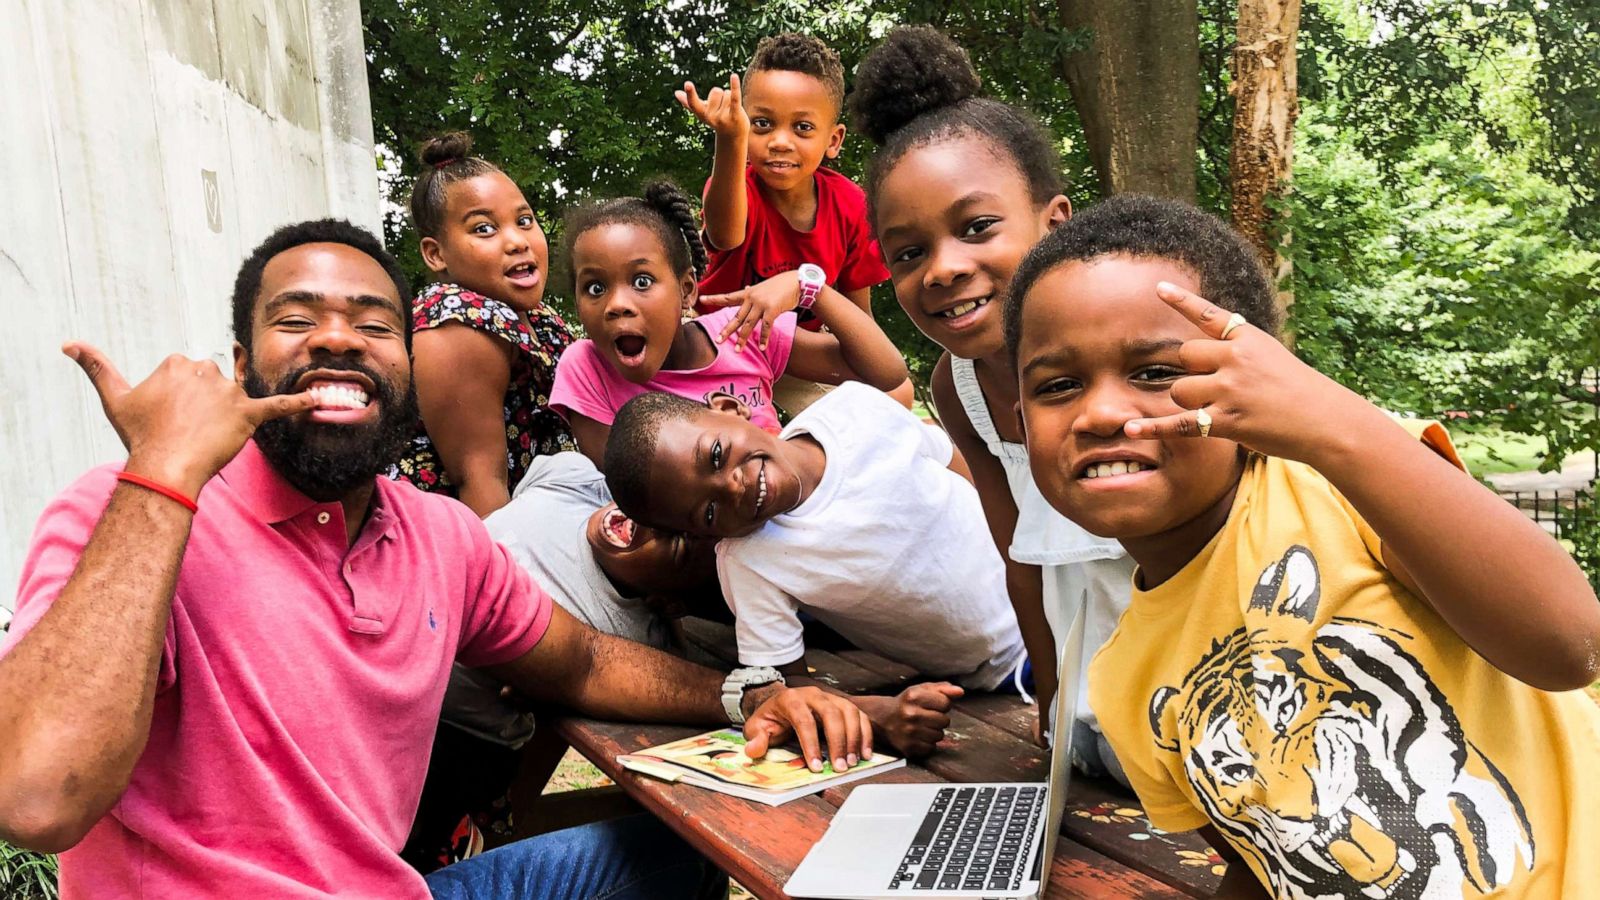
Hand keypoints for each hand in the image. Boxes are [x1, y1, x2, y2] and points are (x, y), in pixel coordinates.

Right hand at [64, 342, 317, 497]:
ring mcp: (228, 393)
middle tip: (187, 430)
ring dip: (225, 417)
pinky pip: (280, 406)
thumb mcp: (114, 397)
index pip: (189, 375)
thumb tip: (68, 344)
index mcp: (178, 362)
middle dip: (204, 407)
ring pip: (235, 399)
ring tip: (207, 437)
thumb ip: (96, 366)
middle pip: (214, 385)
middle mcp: (205, 369)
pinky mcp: (249, 414)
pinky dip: (301, 403)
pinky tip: (323, 399)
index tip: (170, 418)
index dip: (180, 401)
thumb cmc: (139, 436)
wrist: (162, 466)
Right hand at [675, 74, 748, 139]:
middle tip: (723, 107)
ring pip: (726, 93)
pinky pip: (734, 97)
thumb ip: (689, 103)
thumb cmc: (716, 120)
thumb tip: (676, 93)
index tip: (687, 84)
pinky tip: (734, 76)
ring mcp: (723, 117)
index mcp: (701, 114)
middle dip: (721, 95)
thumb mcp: (702, 112)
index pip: (694, 102)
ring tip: (730, 110)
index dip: (691, 93)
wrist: (733, 135)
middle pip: (716, 91)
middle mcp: (711, 117)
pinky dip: (734, 86)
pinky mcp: (736, 115)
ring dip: (730, 98)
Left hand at [699, 270, 800, 350]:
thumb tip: (744, 287)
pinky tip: (762, 347)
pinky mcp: (772, 310)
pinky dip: (764, 338)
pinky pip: (765, 327)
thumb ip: (752, 291)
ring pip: (748, 325)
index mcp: (748, 293)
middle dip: (727, 330)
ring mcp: (761, 304)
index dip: (714, 299)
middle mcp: (752, 298)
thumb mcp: (763, 287)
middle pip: (736, 317)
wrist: (797, 282)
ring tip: (737, 350)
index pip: (728, 297)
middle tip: (718, 341)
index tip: (701, 299)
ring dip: (743, 339)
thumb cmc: (781, 286)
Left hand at [743, 684, 873, 772]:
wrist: (780, 702)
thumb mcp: (757, 727)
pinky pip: (860, 715)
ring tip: (853, 762)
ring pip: (849, 712)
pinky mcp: (843, 704)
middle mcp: (813, 695)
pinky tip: (865, 753)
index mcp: (791, 699)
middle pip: (831, 713)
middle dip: (838, 742)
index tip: (816, 766)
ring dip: (854, 738)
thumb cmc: (771, 717)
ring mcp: (830, 698)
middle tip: (840, 767)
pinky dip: (865, 734)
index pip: (804, 720)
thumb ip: (756, 739)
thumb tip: (754, 750)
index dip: (811, 744)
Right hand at [862, 683, 963, 757]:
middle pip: (944, 721)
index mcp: (914, 696)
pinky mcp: (908, 747)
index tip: (932, 704)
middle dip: (939, 718)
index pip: (945, 703)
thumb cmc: (908, 703)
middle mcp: (910, 714)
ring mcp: (909, 732)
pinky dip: (927, 743)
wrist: (883, 720)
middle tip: (927, 716)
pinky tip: (918, 736)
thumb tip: (960, 692)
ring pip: (939, 736)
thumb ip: (943, 689)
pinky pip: (931, 748)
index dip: (942, 704)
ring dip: (934, 732)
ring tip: (922, 726)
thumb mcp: (922, 690)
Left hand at [1123, 282, 1374, 463]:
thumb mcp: (1271, 356)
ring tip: (1217, 408)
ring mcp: (1231, 389)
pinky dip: (1153, 427)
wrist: (1327, 421)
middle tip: (1215, 386)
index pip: (1208, 315)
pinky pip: (1179, 423)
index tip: (1158, 288)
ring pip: (1180, 389)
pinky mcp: (1227, 421)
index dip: (1181, 301)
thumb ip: (1237, 350)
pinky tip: (1130, 428)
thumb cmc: (1298, 391)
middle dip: (1190, 371)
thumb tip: (1199, 353)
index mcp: (1248, 338)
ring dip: (1188, 400)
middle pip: (1184, 356)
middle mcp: (1237, 358)